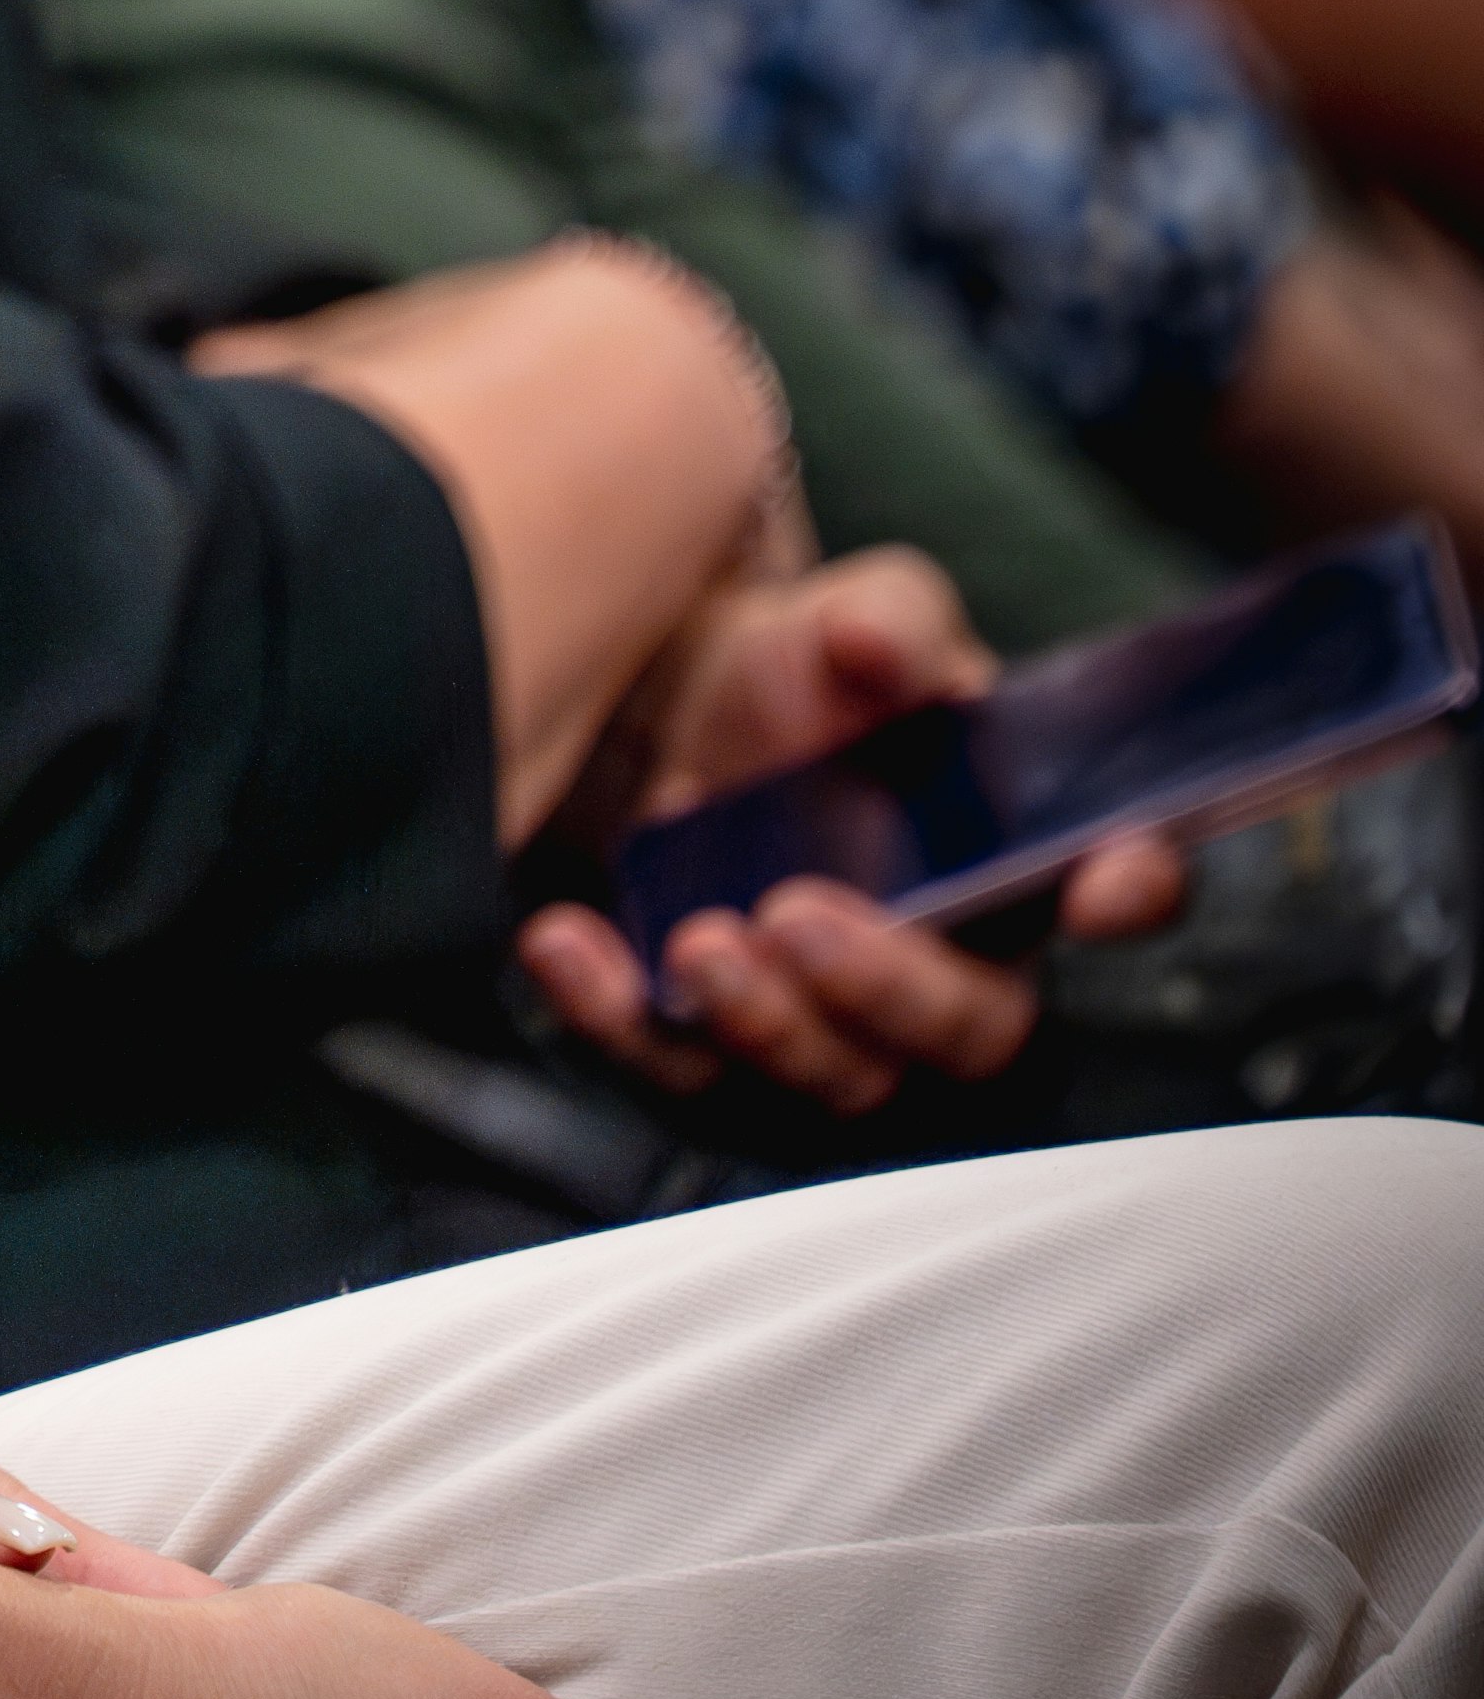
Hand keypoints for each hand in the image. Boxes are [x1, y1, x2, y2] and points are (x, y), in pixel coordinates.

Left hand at [517, 547, 1176, 1111]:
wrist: (650, 703)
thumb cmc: (796, 675)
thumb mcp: (849, 618)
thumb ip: (885, 620)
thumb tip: (872, 643)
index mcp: (1009, 853)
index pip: (1117, 887)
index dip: (1127, 890)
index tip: (1098, 881)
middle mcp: (942, 957)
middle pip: (965, 1032)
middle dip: (889, 989)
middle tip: (801, 917)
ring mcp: (830, 1016)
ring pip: (833, 1079)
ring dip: (766, 1024)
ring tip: (697, 943)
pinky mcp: (712, 1043)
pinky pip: (680, 1073)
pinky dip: (621, 1021)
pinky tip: (572, 949)